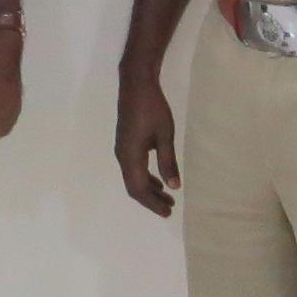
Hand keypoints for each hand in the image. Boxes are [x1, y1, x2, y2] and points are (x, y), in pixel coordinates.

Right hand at [116, 71, 180, 217]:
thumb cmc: (153, 108)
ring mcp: (122, 149)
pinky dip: (145, 177)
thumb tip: (174, 186)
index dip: (152, 203)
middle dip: (151, 199)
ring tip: (167, 197)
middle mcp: (122, 155)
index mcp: (130, 155)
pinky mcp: (125, 143)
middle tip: (170, 208)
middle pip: (133, 186)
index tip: (168, 211)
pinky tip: (158, 179)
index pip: (139, 188)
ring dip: (149, 189)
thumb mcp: (165, 135)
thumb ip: (168, 161)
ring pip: (133, 177)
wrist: (136, 84)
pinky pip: (133, 168)